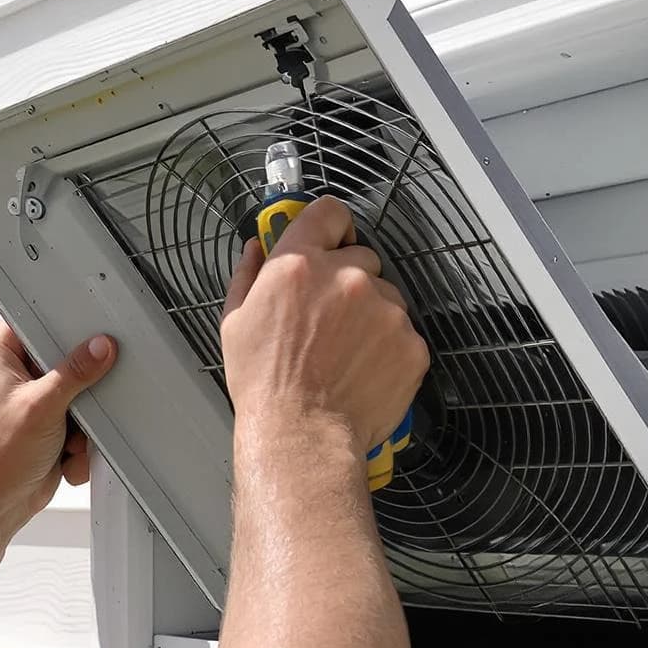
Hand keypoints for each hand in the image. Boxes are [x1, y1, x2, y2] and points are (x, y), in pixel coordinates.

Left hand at [0, 325, 115, 531]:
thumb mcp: (42, 405)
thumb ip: (75, 373)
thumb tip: (98, 348)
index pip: (34, 319)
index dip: (62, 326)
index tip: (87, 334)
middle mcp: (13, 373)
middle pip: (63, 358)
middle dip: (78, 389)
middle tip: (76, 400)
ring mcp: (32, 398)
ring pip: (76, 391)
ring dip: (80, 420)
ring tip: (66, 435)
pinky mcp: (48, 422)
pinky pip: (78, 418)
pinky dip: (78, 437)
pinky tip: (65, 450)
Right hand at [219, 197, 426, 458]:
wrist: (302, 435)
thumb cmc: (263, 383)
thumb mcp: (235, 322)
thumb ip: (249, 274)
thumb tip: (257, 245)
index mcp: (300, 263)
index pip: (330, 212)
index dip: (331, 227)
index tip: (331, 243)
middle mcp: (348, 276)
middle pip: (363, 257)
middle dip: (349, 281)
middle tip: (330, 320)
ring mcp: (386, 309)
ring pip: (387, 297)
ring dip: (372, 316)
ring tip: (346, 354)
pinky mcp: (411, 342)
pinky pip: (404, 334)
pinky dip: (389, 349)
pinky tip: (364, 371)